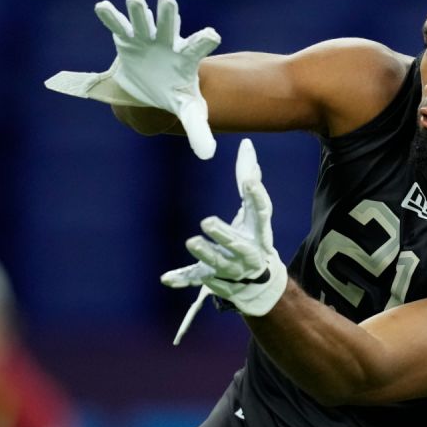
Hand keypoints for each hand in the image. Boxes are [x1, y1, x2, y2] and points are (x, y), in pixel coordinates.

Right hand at [43, 0, 220, 159]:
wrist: (152, 88)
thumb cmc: (174, 94)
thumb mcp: (188, 111)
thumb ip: (199, 129)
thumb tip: (208, 155)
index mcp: (185, 57)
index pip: (198, 46)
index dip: (204, 39)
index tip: (212, 34)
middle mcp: (167, 42)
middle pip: (169, 25)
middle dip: (168, 13)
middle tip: (167, 0)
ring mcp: (147, 38)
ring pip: (142, 21)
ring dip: (138, 11)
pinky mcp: (128, 38)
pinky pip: (117, 25)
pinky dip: (110, 16)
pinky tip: (102, 6)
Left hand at [164, 138, 287, 342]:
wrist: (258, 281)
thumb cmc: (253, 236)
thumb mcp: (253, 211)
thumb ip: (249, 179)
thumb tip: (247, 144)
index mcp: (260, 233)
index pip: (261, 213)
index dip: (258, 197)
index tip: (249, 181)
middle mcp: (247, 253)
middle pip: (237, 245)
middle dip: (223, 234)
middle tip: (206, 221)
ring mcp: (230, 268)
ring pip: (217, 264)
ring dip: (205, 254)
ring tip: (191, 241)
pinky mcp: (212, 278)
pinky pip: (196, 279)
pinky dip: (182, 278)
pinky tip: (166, 278)